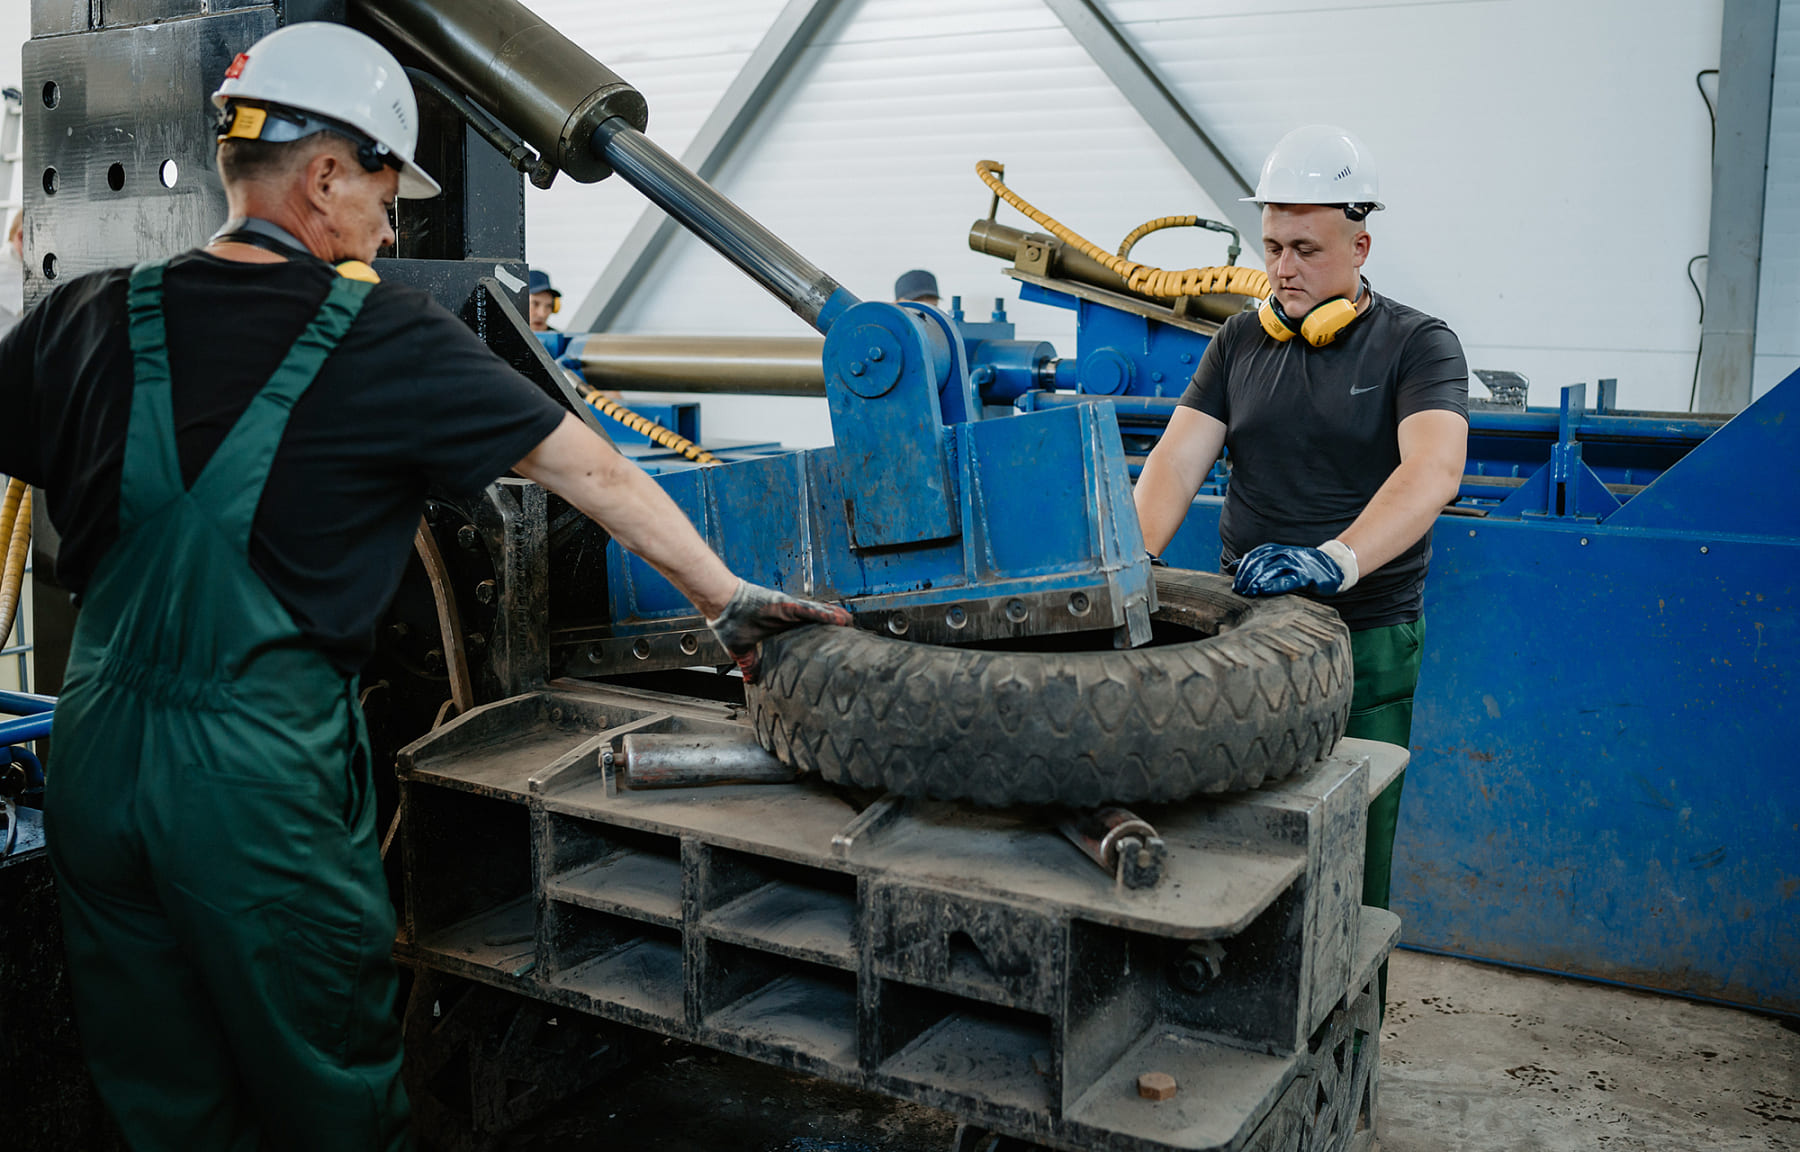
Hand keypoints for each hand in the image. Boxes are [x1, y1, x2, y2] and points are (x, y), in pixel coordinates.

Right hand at [706, 580, 853, 682]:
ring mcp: (788, 611)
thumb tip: (750, 680)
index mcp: (780, 629)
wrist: (721, 606)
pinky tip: (840, 618)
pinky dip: (825, 614)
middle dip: (833, 629)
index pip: (805, 634)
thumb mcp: (742, 650)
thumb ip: (749, 664)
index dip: (820, 639)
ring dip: (835, 620)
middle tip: (851, 636)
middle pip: (817, 623)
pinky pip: (810, 610)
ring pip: (818, 615)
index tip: (833, 647)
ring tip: (851, 624)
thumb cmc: (730, 622)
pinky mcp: (786, 605)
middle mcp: (788, 618)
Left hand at [1231, 540, 1359, 596]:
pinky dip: (1275, 584)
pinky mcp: (1306, 575)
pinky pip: (1288, 579)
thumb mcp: (1278, 561)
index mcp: (1277, 550)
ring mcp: (1296, 563)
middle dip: (1247, 576)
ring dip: (1258, 580)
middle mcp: (1285, 554)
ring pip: (1272, 569)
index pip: (1254, 556)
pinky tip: (1264, 590)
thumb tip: (1232, 567)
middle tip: (1238, 590)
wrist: (1332, 565)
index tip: (1234, 581)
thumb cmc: (1301, 566)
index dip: (1242, 568)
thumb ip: (1258, 563)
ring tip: (1247, 591)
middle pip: (1260, 562)